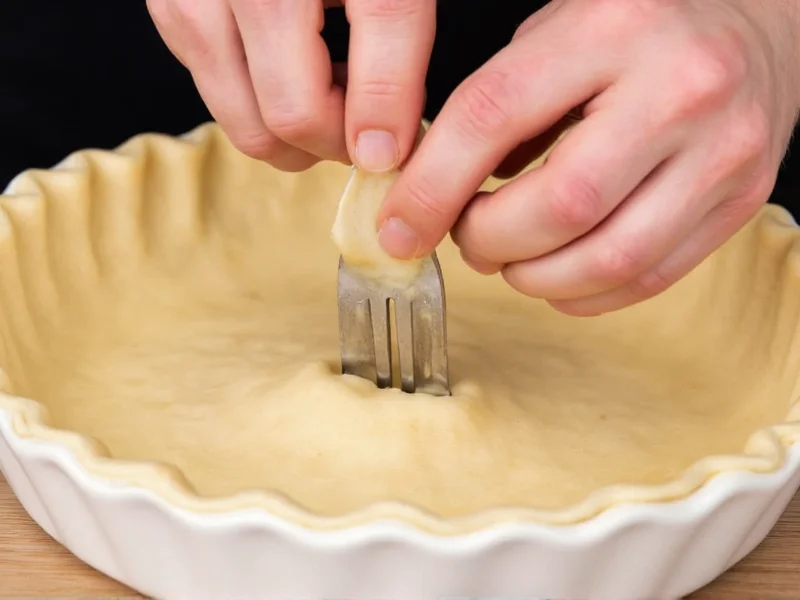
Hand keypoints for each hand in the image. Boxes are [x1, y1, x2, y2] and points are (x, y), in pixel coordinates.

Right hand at [146, 0, 434, 171]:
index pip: (380, 65)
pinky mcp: (171, 10)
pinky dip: (259, 104)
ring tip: (327, 89)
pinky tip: (287, 66)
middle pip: (294, 117)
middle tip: (363, 120)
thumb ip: (395, 44)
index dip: (393, 128)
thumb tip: (384, 145)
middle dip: (338, 140)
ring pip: (248, 125)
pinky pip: (218, 98)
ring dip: (295, 133)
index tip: (396, 152)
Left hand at [378, 0, 799, 314]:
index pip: (493, 116)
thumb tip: (430, 200)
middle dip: (488, 242)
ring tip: (510, 259)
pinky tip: (556, 277)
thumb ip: (494, 114)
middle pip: (559, 206)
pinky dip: (583, 295)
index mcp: (614, 28)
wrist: (755, 22)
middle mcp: (681, 90)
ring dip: (534, 278)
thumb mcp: (552, 37)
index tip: (399, 228)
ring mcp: (723, 153)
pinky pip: (648, 278)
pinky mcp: (743, 203)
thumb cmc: (637, 27)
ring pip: (607, 258)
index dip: (431, 187)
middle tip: (465, 238)